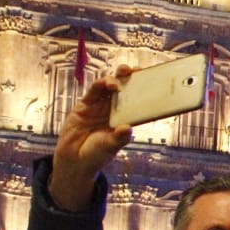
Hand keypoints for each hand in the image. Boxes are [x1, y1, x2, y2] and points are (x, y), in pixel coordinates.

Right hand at [48, 66, 134, 210]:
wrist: (74, 159)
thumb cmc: (97, 154)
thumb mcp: (110, 147)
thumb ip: (118, 138)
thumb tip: (128, 128)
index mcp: (126, 118)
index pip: (138, 102)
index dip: (145, 91)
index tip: (154, 81)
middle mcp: (115, 109)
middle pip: (125, 89)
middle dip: (131, 78)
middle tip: (138, 70)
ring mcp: (100, 106)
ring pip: (109, 86)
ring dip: (116, 78)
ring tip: (123, 75)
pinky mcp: (85, 105)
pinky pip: (94, 91)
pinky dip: (101, 85)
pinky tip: (108, 84)